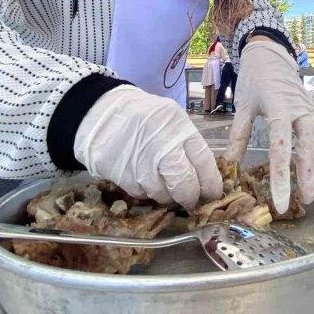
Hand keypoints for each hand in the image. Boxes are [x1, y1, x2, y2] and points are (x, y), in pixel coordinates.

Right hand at [74, 85, 221, 208]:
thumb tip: (203, 176)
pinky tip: (143, 177)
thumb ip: (186, 144)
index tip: (212, 194)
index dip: (211, 183)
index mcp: (179, 128)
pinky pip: (143, 194)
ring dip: (167, 195)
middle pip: (185, 184)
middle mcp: (162, 147)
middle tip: (191, 200)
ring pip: (164, 194)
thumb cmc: (143, 116)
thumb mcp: (171, 119)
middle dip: (190, 197)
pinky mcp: (123, 177)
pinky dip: (147, 191)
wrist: (101, 114)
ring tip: (163, 182)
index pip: (204, 162)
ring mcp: (141, 164)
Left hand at [226, 39, 313, 213]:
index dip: (281, 176)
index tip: (280, 200)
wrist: (270, 55)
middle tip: (306, 199)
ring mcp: (311, 110)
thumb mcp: (243, 106)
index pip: (281, 146)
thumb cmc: (254, 80)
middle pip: (309, 145)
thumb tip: (230, 166)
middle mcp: (300, 109)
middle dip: (308, 174)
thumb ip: (239, 136)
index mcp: (278, 107)